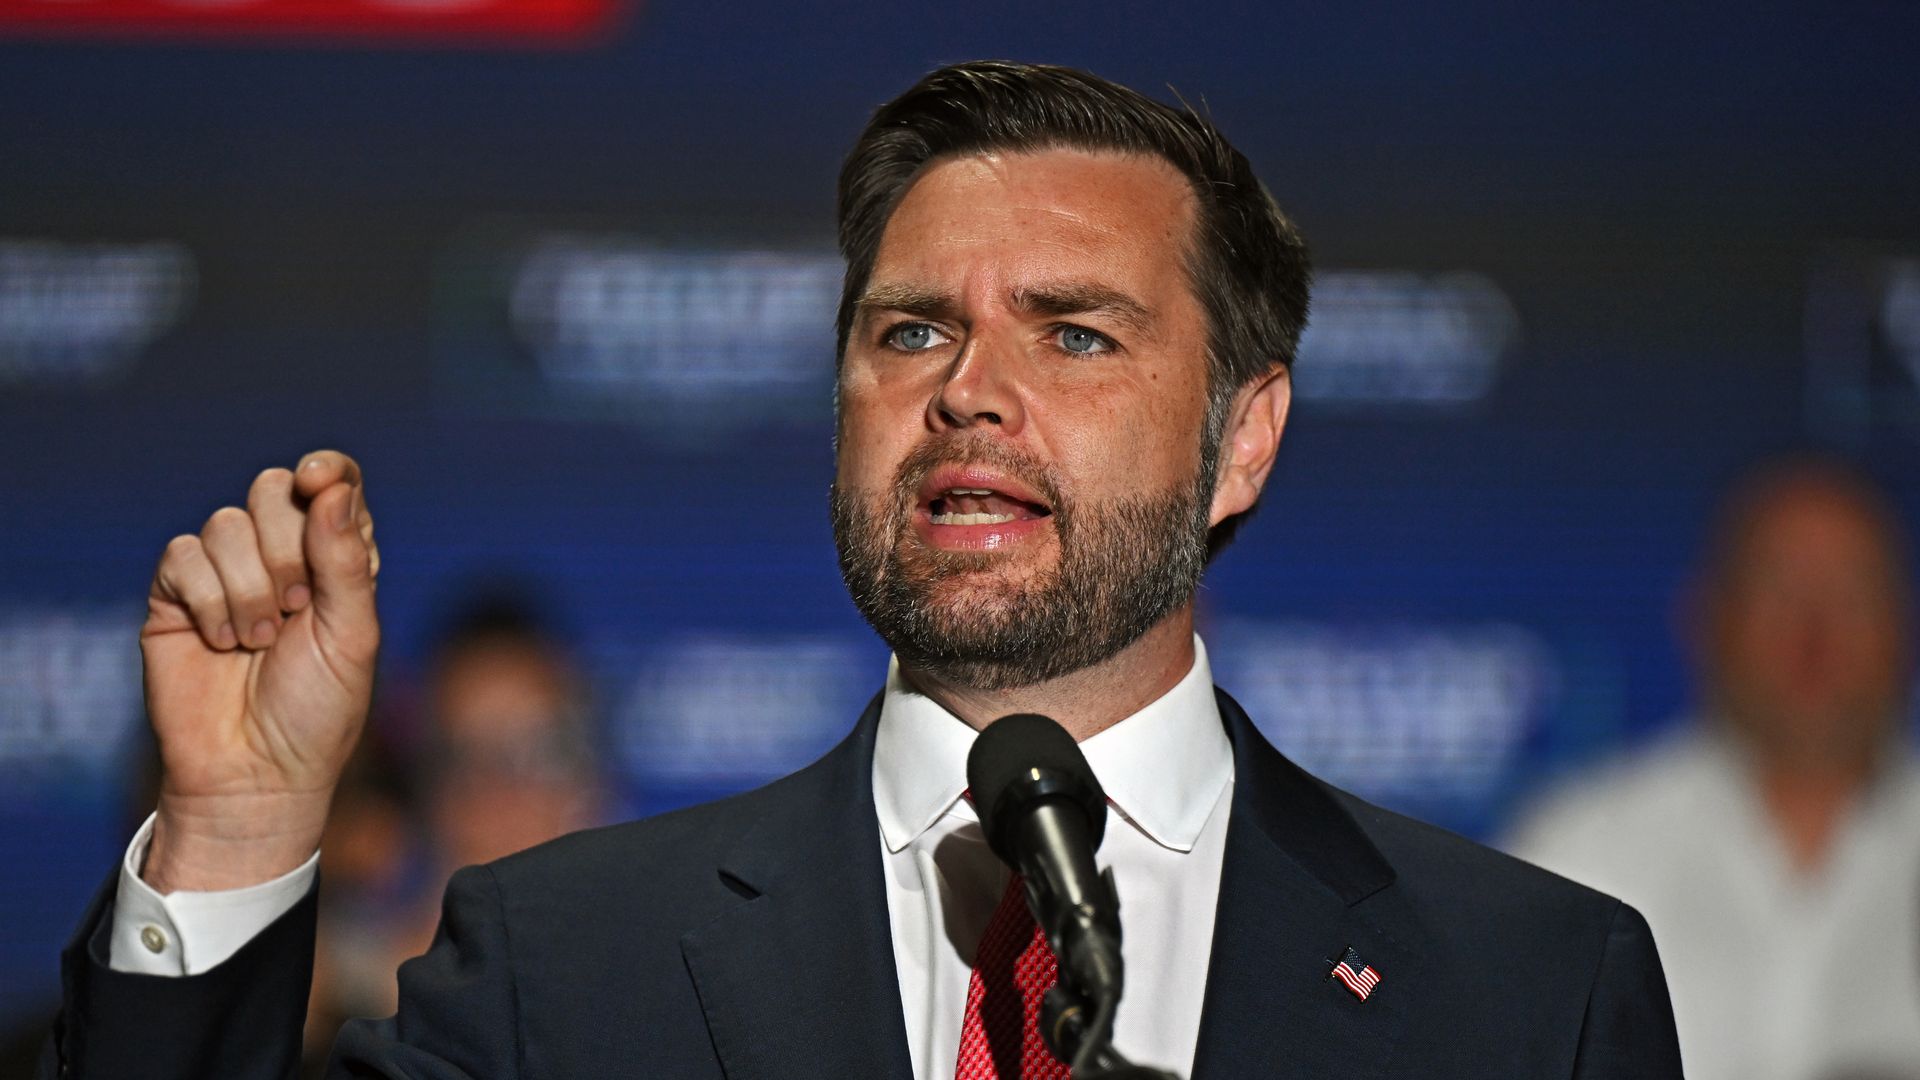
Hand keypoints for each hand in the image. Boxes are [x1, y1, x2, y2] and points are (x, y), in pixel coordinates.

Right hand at [140, 450, 380, 892]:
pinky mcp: (176, 595)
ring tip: (260, 643)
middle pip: (274, 490)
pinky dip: (210, 601)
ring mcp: (226, 572)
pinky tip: (223, 643)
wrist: (255, 772)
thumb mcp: (353, 635)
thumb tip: (330, 485)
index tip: (316, 479)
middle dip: (288, 546)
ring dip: (250, 588)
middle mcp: (282, 556)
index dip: (325, 470)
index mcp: (338, 558)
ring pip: (227, 523)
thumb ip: (346, 559)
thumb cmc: (318, 710)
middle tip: (297, 607)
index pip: (333, 484)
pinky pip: (184, 555)